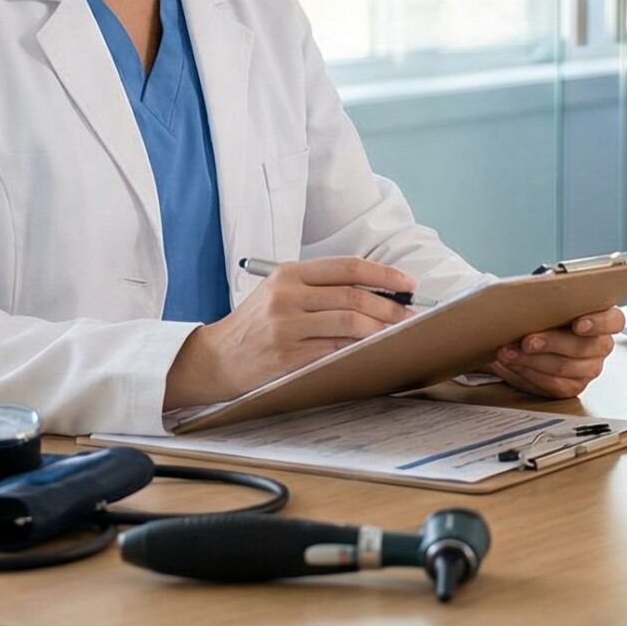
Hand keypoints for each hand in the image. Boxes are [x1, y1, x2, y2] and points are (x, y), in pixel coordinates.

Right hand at [165, 257, 413, 408]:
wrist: (215, 358)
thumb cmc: (255, 325)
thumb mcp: (280, 293)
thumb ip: (320, 289)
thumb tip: (376, 293)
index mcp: (289, 274)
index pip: (347, 267)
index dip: (383, 273)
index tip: (408, 283)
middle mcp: (287, 295)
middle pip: (353, 295)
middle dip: (390, 305)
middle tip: (411, 314)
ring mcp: (286, 326)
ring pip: (349, 322)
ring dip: (381, 328)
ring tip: (398, 333)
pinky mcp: (287, 355)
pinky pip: (335, 349)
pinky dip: (360, 348)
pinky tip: (373, 349)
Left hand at [490, 306, 624, 400]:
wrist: (528, 337)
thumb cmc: (544, 315)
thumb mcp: (549, 300)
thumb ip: (553, 297)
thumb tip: (538, 293)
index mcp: (604, 319)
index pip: (614, 321)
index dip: (597, 323)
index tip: (578, 324)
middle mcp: (600, 345)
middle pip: (583, 347)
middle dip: (551, 342)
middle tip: (527, 340)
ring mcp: (589, 368)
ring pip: (564, 367)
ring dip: (532, 359)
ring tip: (510, 351)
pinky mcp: (572, 386)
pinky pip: (552, 383)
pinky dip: (529, 372)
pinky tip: (515, 363)